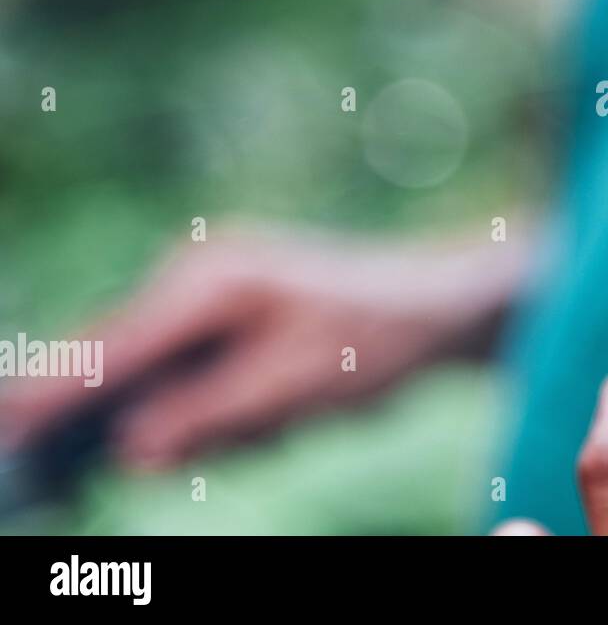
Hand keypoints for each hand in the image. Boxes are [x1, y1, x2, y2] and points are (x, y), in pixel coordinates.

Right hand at [0, 225, 528, 468]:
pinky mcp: (237, 311)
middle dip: (153, 419)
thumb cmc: (374, 336)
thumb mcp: (290, 388)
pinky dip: (233, 407)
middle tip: (192, 448)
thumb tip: (131, 453)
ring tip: (287, 416)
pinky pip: (204, 373)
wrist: (442, 302)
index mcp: (204, 283)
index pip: (105, 348)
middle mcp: (198, 275)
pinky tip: (287, 407)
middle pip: (127, 362)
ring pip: (169, 378)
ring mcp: (217, 289)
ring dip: (214, 418)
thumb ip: (205, 419)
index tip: (5, 433)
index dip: (49, 397)